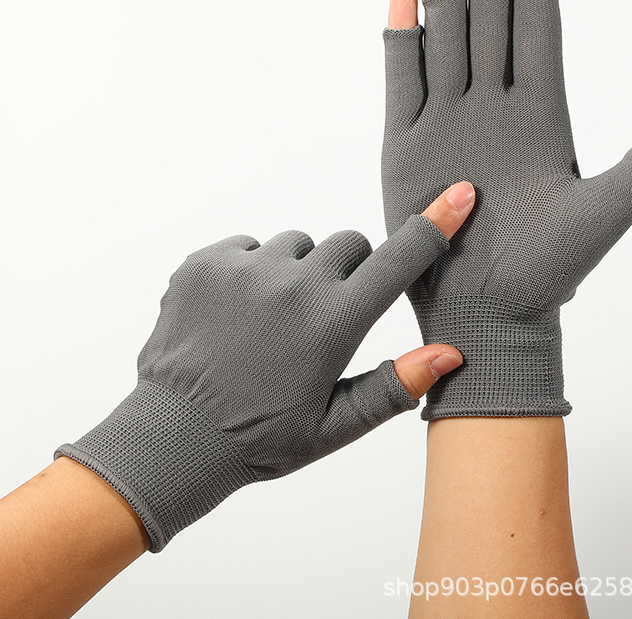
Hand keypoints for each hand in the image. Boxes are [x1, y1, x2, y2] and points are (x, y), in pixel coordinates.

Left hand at [55, 185, 474, 551]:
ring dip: (297, 271)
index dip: (436, 225)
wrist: (171, 438)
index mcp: (334, 322)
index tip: (460, 192)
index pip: (399, 261)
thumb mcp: (334, 425)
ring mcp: (247, 268)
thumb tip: (451, 354)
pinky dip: (253, 270)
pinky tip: (235, 314)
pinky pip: (249, 246)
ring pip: (296, 244)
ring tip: (270, 321)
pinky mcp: (207, 261)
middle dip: (349, 270)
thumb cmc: (260, 439)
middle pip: (348, 243)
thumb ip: (395, 386)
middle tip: (323, 315)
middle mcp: (295, 284)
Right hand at [382, 0, 631, 418]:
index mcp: (542, 118)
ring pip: (446, 41)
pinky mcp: (406, 144)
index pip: (539, 34)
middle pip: (491, 23)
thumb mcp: (601, 218)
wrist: (485, 312)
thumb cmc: (545, 273)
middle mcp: (493, 110)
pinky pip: (403, 81)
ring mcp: (447, 124)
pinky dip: (401, 40)